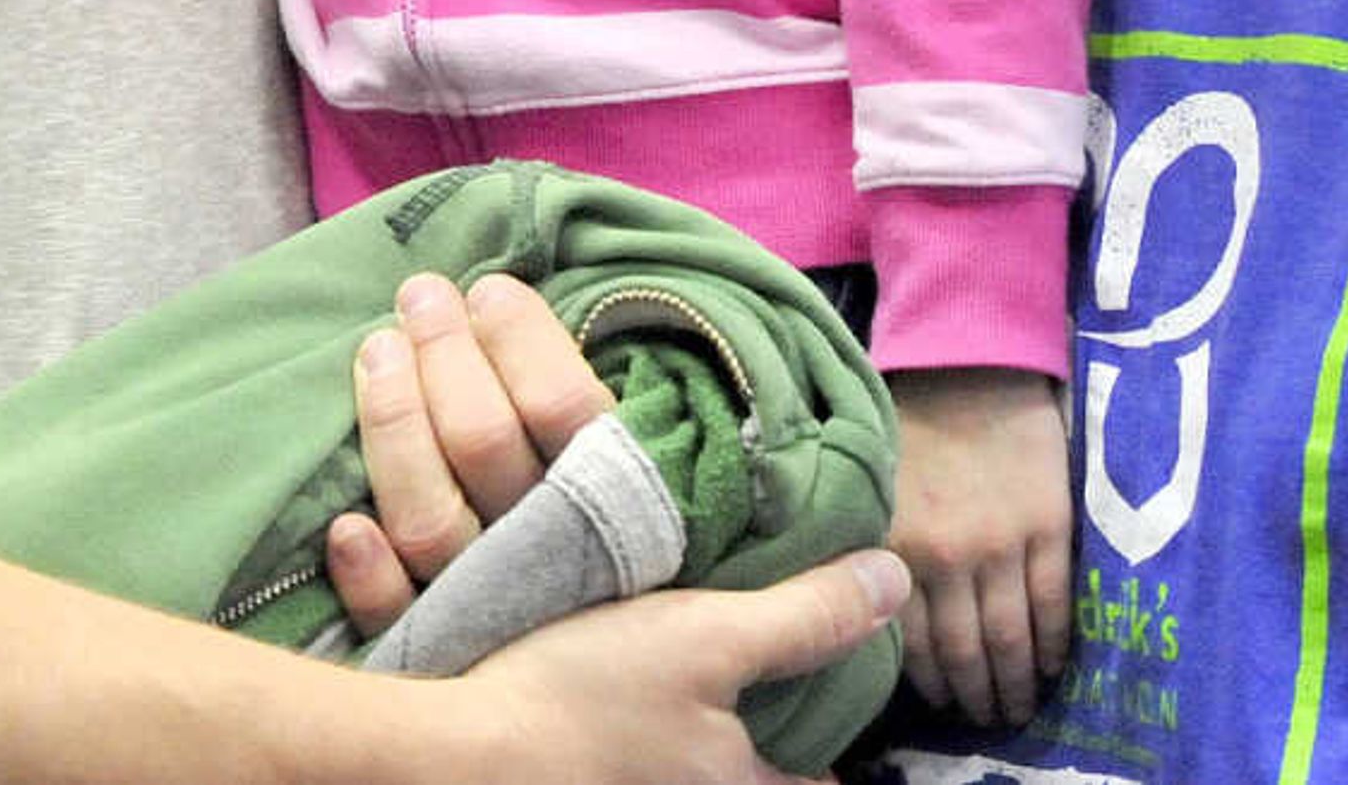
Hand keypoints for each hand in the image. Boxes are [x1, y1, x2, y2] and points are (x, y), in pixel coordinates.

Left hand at [327, 270, 617, 633]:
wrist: (611, 662)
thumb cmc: (590, 503)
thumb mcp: (613, 447)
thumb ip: (569, 385)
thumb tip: (495, 295)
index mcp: (614, 494)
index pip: (563, 405)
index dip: (519, 338)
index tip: (487, 289)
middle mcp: (556, 553)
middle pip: (484, 442)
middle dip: (444, 354)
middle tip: (421, 296)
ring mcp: (494, 605)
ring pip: (430, 518)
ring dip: (394, 424)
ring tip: (378, 348)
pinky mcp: (440, 650)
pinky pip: (399, 619)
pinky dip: (370, 577)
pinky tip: (345, 526)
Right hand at [439, 549, 911, 784]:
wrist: (452, 752)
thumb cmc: (587, 698)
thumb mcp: (706, 638)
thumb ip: (805, 617)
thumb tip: (895, 583)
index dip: (831, 758)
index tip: (838, 718)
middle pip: (749, 775)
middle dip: (760, 739)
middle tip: (760, 680)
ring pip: (687, 767)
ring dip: (694, 732)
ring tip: (684, 673)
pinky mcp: (575, 779)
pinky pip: (632, 760)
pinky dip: (640, 732)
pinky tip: (617, 689)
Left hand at [886, 366, 1073, 728]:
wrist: (969, 356)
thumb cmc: (913, 419)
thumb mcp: (878, 491)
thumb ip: (885, 553)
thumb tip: (885, 616)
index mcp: (896, 547)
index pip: (914, 645)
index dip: (934, 686)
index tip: (946, 705)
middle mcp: (946, 557)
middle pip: (966, 653)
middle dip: (978, 697)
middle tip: (988, 719)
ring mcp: (1001, 544)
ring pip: (1011, 639)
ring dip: (1017, 683)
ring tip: (1019, 705)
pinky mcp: (1048, 526)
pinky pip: (1054, 604)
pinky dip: (1055, 644)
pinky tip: (1056, 666)